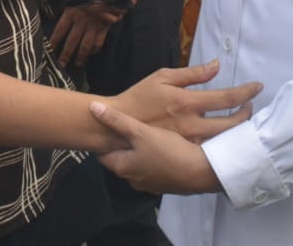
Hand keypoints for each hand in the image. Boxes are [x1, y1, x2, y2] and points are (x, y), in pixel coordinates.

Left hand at [49, 4, 123, 67]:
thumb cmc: (86, 3)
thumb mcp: (73, 6)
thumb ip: (65, 17)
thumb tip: (51, 28)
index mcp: (71, 13)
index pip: (59, 31)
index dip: (54, 43)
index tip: (49, 52)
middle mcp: (81, 20)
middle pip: (72, 41)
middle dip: (66, 55)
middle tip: (61, 65)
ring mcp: (93, 26)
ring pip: (85, 45)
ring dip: (80, 56)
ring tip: (77, 64)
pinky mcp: (103, 29)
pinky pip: (97, 44)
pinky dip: (94, 50)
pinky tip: (90, 53)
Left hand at [91, 101, 221, 194]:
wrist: (200, 172)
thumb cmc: (166, 150)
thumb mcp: (140, 132)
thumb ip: (116, 121)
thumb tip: (92, 108)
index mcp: (122, 167)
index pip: (103, 154)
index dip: (104, 139)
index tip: (104, 127)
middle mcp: (132, 179)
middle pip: (121, 158)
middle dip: (123, 144)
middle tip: (128, 125)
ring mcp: (149, 184)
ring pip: (139, 163)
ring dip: (140, 151)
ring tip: (146, 133)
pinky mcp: (165, 183)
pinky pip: (154, 168)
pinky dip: (155, 158)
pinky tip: (164, 146)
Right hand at [112, 59, 260, 143]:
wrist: (116, 127)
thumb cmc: (139, 98)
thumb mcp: (163, 77)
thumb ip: (192, 73)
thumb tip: (216, 65)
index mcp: (188, 102)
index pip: (226, 98)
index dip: (245, 92)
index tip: (257, 87)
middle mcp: (192, 125)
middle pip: (231, 124)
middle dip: (246, 115)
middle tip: (251, 108)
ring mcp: (189, 143)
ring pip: (223, 141)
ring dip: (236, 131)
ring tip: (242, 121)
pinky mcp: (183, 154)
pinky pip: (209, 152)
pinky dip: (221, 145)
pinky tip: (225, 139)